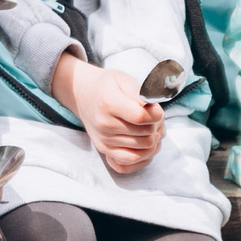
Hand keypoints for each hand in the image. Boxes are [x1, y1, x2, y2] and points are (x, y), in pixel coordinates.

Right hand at [54, 55, 163, 173]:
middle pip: (146, 134)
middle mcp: (104, 124)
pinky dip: (144, 154)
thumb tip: (154, 110)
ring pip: (144, 148)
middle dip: (156, 125)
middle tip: (152, 117)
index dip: (156, 114)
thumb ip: (140, 94)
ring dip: (152, 138)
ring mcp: (103, 139)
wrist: (83, 96)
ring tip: (148, 127)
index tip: (157, 109)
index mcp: (108, 103)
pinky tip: (145, 143)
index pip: (142, 117)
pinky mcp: (104, 150)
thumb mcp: (123, 80)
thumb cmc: (107, 86)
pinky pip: (131, 160)